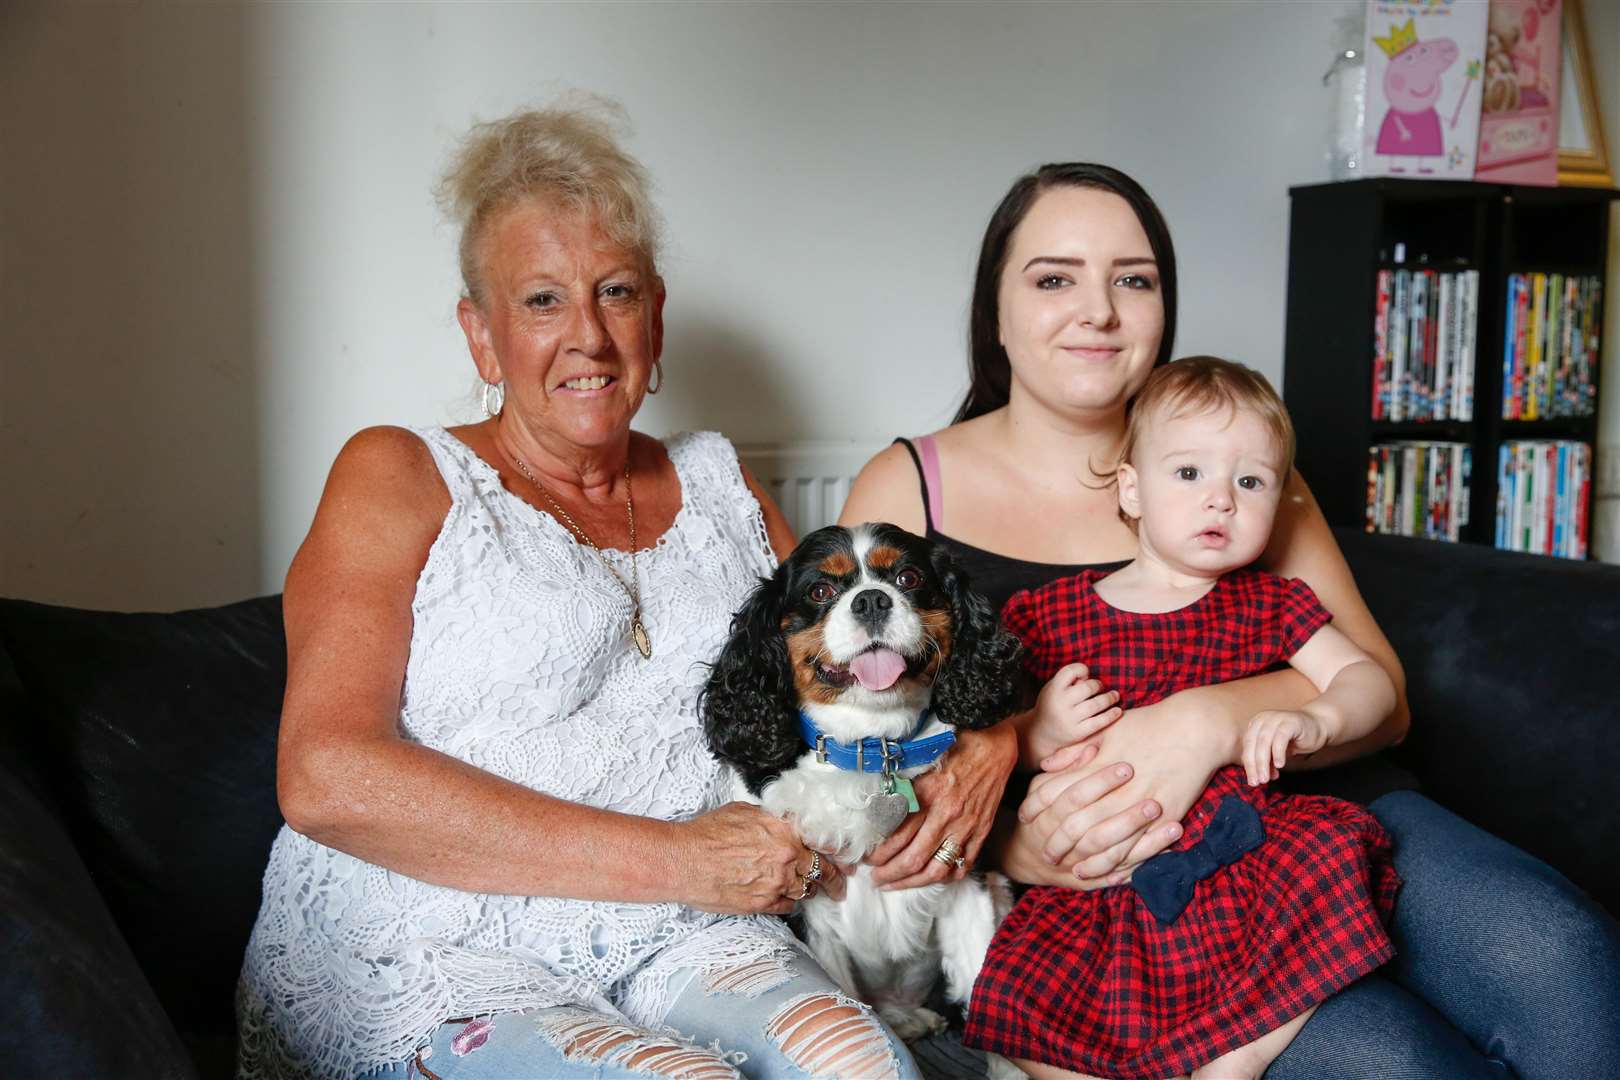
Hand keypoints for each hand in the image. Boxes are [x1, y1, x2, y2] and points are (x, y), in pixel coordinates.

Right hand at [676, 803, 846, 914]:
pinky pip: (788, 905)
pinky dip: (790, 901)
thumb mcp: (745, 812)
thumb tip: (786, 823)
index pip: (825, 844)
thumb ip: (773, 820)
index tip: (846, 859)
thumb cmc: (707, 833)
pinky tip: (786, 896)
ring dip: (810, 889)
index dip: (839, 853)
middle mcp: (787, 857)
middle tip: (841, 884)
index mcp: (785, 831)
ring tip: (814, 890)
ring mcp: (776, 883)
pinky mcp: (763, 904)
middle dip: (835, 879)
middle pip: (822, 871)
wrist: (683, 860)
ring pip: (806, 890)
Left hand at [866, 722, 1017, 889]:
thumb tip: (877, 809)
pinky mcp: (981, 832)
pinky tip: (930, 878)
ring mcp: (965, 827)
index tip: (866, 858)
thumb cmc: (954, 748)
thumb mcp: (922, 761)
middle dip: (888, 874)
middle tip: (874, 879)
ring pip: (935, 869)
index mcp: (927, 794)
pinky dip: (946, 877)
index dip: (877, 852)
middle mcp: (945, 814)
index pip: (896, 835)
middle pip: (911, 858)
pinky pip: (962, 864)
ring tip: (894, 885)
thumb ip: (902, 786)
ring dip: (911, 883)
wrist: (994, 746)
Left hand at [1014, 694, 1227, 883]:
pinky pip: (1133, 848)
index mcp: (1095, 765)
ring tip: (1069, 867)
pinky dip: (1114, 862)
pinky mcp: (1163, 817)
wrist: (1194, 727)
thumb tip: (1046, 766)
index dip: (1035, 806)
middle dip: (1055, 841)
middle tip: (1044, 852)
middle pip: (1072, 823)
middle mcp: (1113, 789)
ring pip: (1101, 842)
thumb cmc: (1147, 724)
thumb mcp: (1105, 730)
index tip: (1025, 817)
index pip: (1053, 791)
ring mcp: (1138, 805)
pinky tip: (1104, 869)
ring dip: (1082, 858)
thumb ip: (1074, 751)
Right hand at [1024, 663, 1122, 766]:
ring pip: (1096, 705)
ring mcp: (1069, 719)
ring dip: (1109, 698)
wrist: (1041, 734)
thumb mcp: (1052, 689)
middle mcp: (1060, 703)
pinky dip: (1111, 715)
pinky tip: (1118, 711)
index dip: (1082, 670)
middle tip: (1101, 687)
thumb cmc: (1052, 706)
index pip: (1071, 671)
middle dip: (1098, 685)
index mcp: (1053, 689)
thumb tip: (1089, 677)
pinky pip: (1098, 722)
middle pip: (1087, 688)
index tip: (1086, 674)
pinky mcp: (1077, 733)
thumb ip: (1068, 681)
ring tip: (1115, 696)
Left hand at [1243, 709, 1328, 785]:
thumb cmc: (1294, 739)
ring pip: (1264, 742)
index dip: (1248, 765)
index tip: (1252, 781)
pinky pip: (1280, 738)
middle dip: (1254, 765)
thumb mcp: (1276, 752)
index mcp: (1256, 724)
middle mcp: (1263, 719)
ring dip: (1263, 762)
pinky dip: (1278, 753)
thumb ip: (1267, 762)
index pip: (1247, 746)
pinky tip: (1280, 765)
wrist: (1317, 726)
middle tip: (1258, 782)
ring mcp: (1276, 718)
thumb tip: (1259, 779)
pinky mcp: (1290, 722)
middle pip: (1253, 744)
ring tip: (1266, 778)